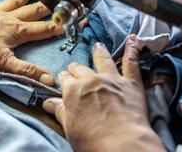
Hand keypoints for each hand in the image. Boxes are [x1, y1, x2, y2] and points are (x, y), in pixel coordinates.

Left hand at [0, 0, 63, 85]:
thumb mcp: (5, 63)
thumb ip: (28, 71)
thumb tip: (50, 79)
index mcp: (18, 31)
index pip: (42, 30)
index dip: (56, 28)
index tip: (67, 24)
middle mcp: (9, 19)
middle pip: (31, 12)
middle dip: (45, 8)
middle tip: (55, 2)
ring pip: (12, 2)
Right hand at [43, 35, 164, 151]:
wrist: (122, 144)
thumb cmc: (92, 140)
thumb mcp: (70, 128)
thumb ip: (60, 111)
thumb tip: (48, 102)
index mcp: (73, 91)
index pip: (65, 80)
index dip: (64, 79)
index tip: (64, 79)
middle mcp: (91, 80)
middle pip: (80, 69)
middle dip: (76, 68)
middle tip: (75, 68)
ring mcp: (112, 79)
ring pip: (103, 60)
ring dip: (99, 52)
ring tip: (97, 46)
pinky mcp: (130, 83)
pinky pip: (131, 61)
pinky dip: (132, 49)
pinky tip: (133, 39)